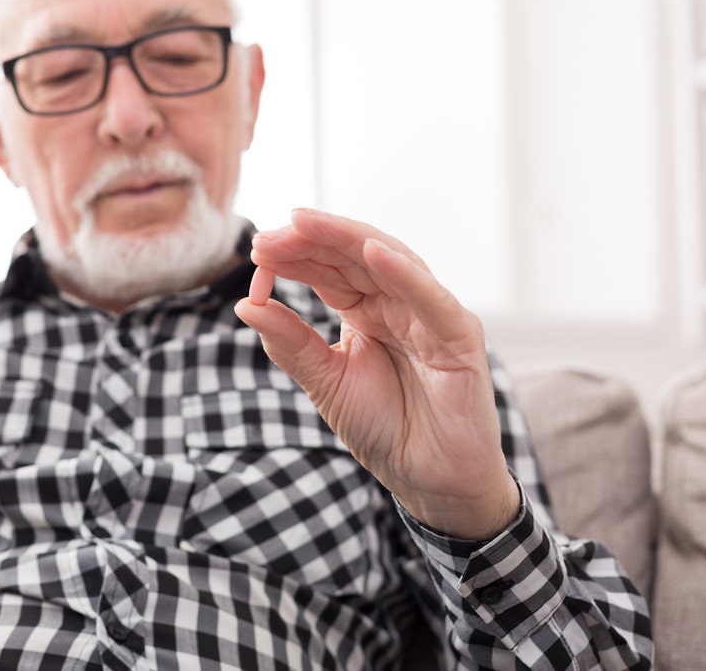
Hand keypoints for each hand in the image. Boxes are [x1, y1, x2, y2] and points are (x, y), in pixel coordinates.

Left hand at [234, 208, 518, 539]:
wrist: (431, 481)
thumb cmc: (386, 429)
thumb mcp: (326, 382)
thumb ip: (290, 344)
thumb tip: (246, 305)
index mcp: (366, 311)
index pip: (328, 270)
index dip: (294, 256)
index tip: (256, 250)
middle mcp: (398, 304)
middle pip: (353, 257)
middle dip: (311, 241)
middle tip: (269, 236)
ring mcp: (430, 315)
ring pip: (389, 261)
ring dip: (347, 239)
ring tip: (306, 225)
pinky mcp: (460, 335)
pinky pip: (430, 298)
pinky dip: (404, 273)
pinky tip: (371, 251)